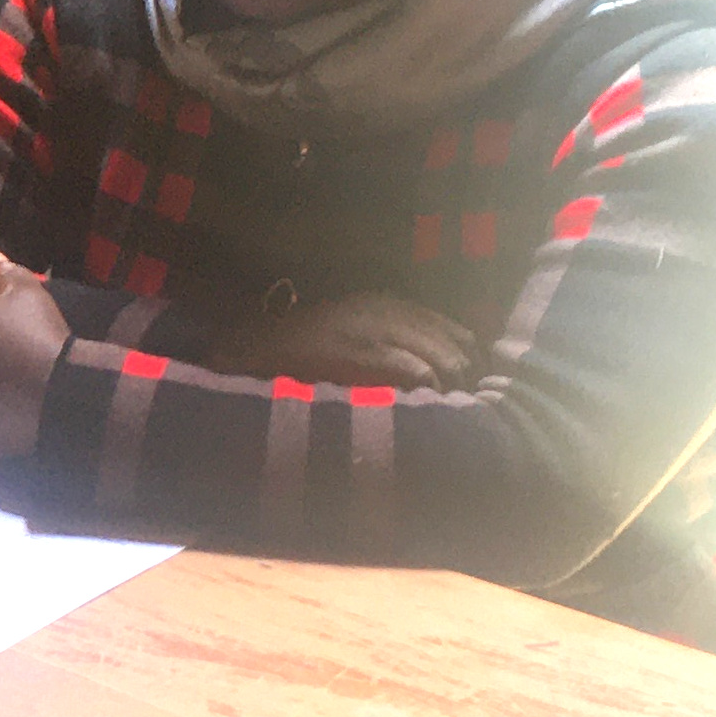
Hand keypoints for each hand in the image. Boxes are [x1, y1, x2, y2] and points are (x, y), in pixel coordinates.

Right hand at [208, 291, 479, 390]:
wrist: (250, 350)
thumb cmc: (296, 354)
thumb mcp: (347, 332)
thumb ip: (385, 340)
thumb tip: (430, 370)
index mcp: (384, 303)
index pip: (454, 329)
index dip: (464, 360)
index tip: (459, 386)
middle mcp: (388, 311)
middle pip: (458, 346)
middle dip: (464, 379)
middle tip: (455, 406)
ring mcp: (379, 331)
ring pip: (448, 361)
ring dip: (450, 390)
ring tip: (440, 413)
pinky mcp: (370, 355)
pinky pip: (424, 375)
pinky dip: (429, 394)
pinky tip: (419, 409)